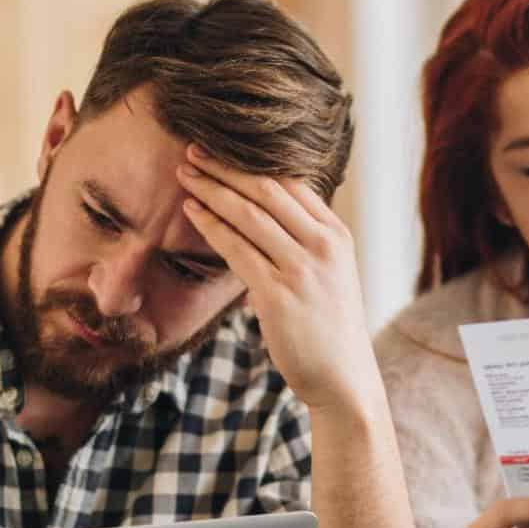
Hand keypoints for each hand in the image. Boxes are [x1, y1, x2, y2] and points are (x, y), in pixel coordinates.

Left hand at [176, 147, 378, 414]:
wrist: (343, 378)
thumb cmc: (329, 328)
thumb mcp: (329, 274)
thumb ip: (302, 244)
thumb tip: (261, 222)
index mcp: (336, 235)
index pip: (292, 183)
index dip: (252, 162)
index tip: (222, 149)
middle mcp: (323, 245)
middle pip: (267, 190)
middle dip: (226, 167)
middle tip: (193, 150)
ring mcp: (302, 269)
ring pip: (249, 214)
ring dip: (212, 190)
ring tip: (185, 174)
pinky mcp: (279, 294)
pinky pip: (237, 249)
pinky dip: (211, 226)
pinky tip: (191, 211)